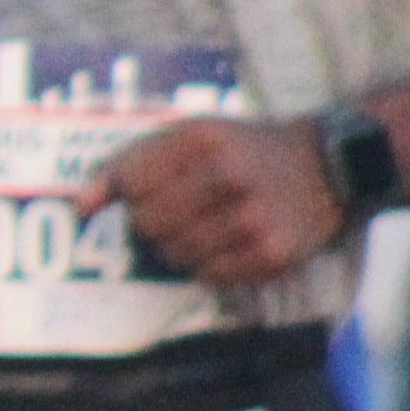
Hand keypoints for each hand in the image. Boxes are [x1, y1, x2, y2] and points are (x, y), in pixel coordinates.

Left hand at [83, 117, 348, 290]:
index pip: (130, 181)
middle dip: (150, 222)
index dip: (126, 193)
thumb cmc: (246, 149)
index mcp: (203, 138)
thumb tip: (80, 205)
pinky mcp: (271, 254)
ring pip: (173, 255)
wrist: (329, 166)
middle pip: (146, 223)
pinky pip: (208, 276)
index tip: (139, 193)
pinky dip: (207, 264)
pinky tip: (227, 241)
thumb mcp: (192, 134)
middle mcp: (228, 176)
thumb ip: (130, 161)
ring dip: (177, 246)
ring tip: (204, 224)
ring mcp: (252, 219)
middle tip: (177, 210)